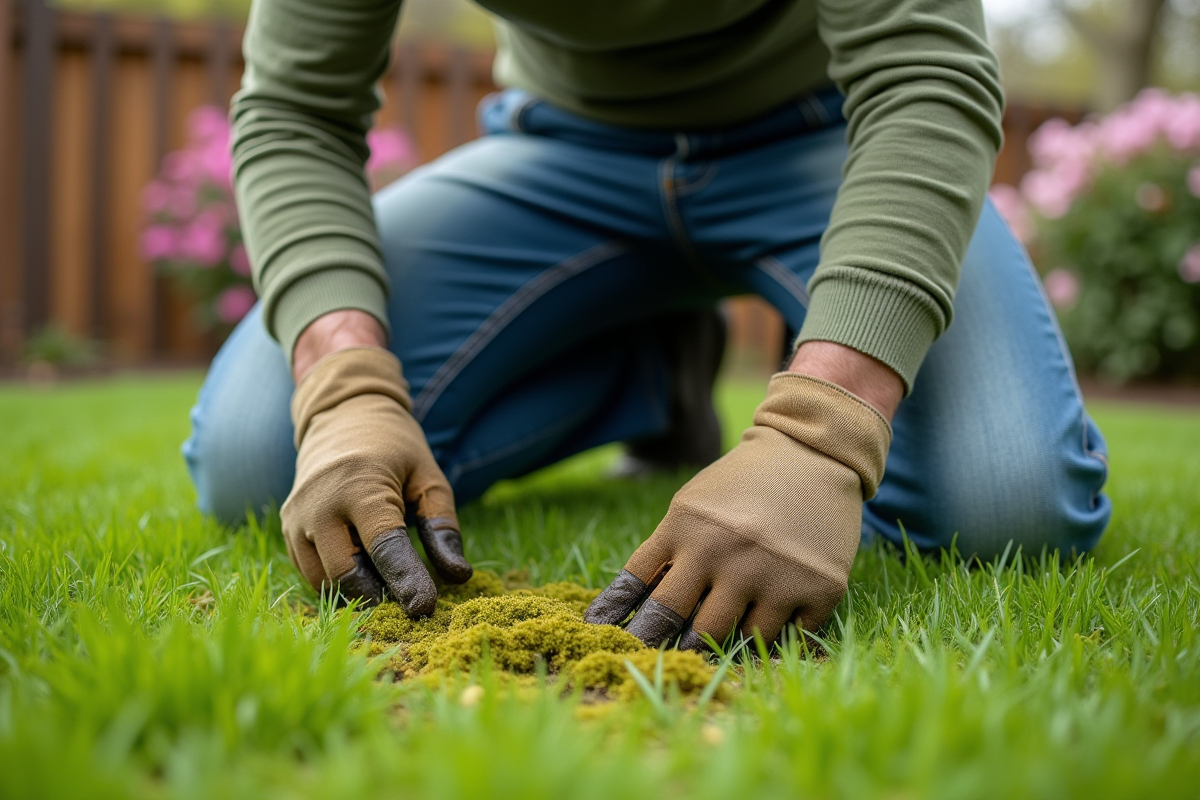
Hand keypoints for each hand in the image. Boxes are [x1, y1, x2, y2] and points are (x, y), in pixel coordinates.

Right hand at [281, 346, 470, 613]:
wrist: (343, 416)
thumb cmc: (396, 449)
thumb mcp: (429, 477)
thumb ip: (443, 525)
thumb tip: (458, 576)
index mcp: (361, 485)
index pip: (384, 547)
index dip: (406, 582)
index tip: (425, 609)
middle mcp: (321, 503)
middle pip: (346, 572)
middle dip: (378, 594)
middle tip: (408, 601)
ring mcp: (298, 517)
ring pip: (323, 579)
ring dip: (356, 591)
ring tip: (387, 585)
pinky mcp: (287, 527)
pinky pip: (310, 572)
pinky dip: (337, 581)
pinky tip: (364, 572)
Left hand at [585, 371, 891, 648]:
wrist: (813, 453)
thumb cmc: (742, 483)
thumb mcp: (692, 504)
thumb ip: (668, 550)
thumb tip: (633, 609)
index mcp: (688, 527)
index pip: (639, 585)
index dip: (618, 616)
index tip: (605, 636)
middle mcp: (728, 553)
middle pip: (682, 623)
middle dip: (663, 644)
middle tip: (655, 658)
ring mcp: (775, 574)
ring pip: (737, 638)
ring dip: (724, 643)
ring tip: (714, 645)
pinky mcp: (819, 589)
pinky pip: (788, 638)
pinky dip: (776, 637)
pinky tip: (770, 630)